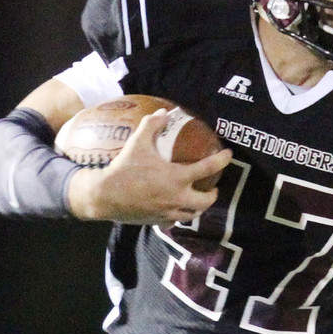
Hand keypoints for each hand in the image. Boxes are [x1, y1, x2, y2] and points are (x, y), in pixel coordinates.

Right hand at [67, 111, 232, 222]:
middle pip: (206, 201)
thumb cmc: (123, 169)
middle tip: (212, 188)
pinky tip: (174, 210)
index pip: (208, 168)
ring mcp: (168, 212)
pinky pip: (174, 221)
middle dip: (212, 195)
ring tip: (196, 201)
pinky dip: (178, 215)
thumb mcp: (137, 143)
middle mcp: (177, 197)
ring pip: (192, 215)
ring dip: (198, 208)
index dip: (222, 160)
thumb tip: (164, 112)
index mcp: (177, 178)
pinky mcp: (158, 221)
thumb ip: (151, 125)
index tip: (228, 155)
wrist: (104, 196)